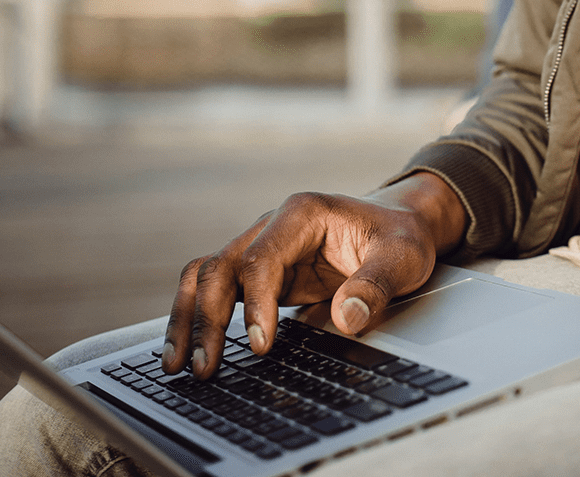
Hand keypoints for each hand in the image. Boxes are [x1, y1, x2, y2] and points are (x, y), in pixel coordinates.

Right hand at [162, 172, 466, 378]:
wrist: (399, 225)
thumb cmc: (400, 236)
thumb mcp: (402, 256)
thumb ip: (377, 284)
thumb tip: (349, 318)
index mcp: (302, 213)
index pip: (262, 258)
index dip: (257, 304)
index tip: (261, 346)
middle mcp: (273, 227)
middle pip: (221, 266)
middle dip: (207, 317)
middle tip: (205, 367)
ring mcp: (262, 249)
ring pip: (207, 276)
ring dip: (189, 317)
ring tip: (177, 364)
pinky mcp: (261, 274)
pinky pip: (219, 291)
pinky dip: (199, 317)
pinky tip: (190, 350)